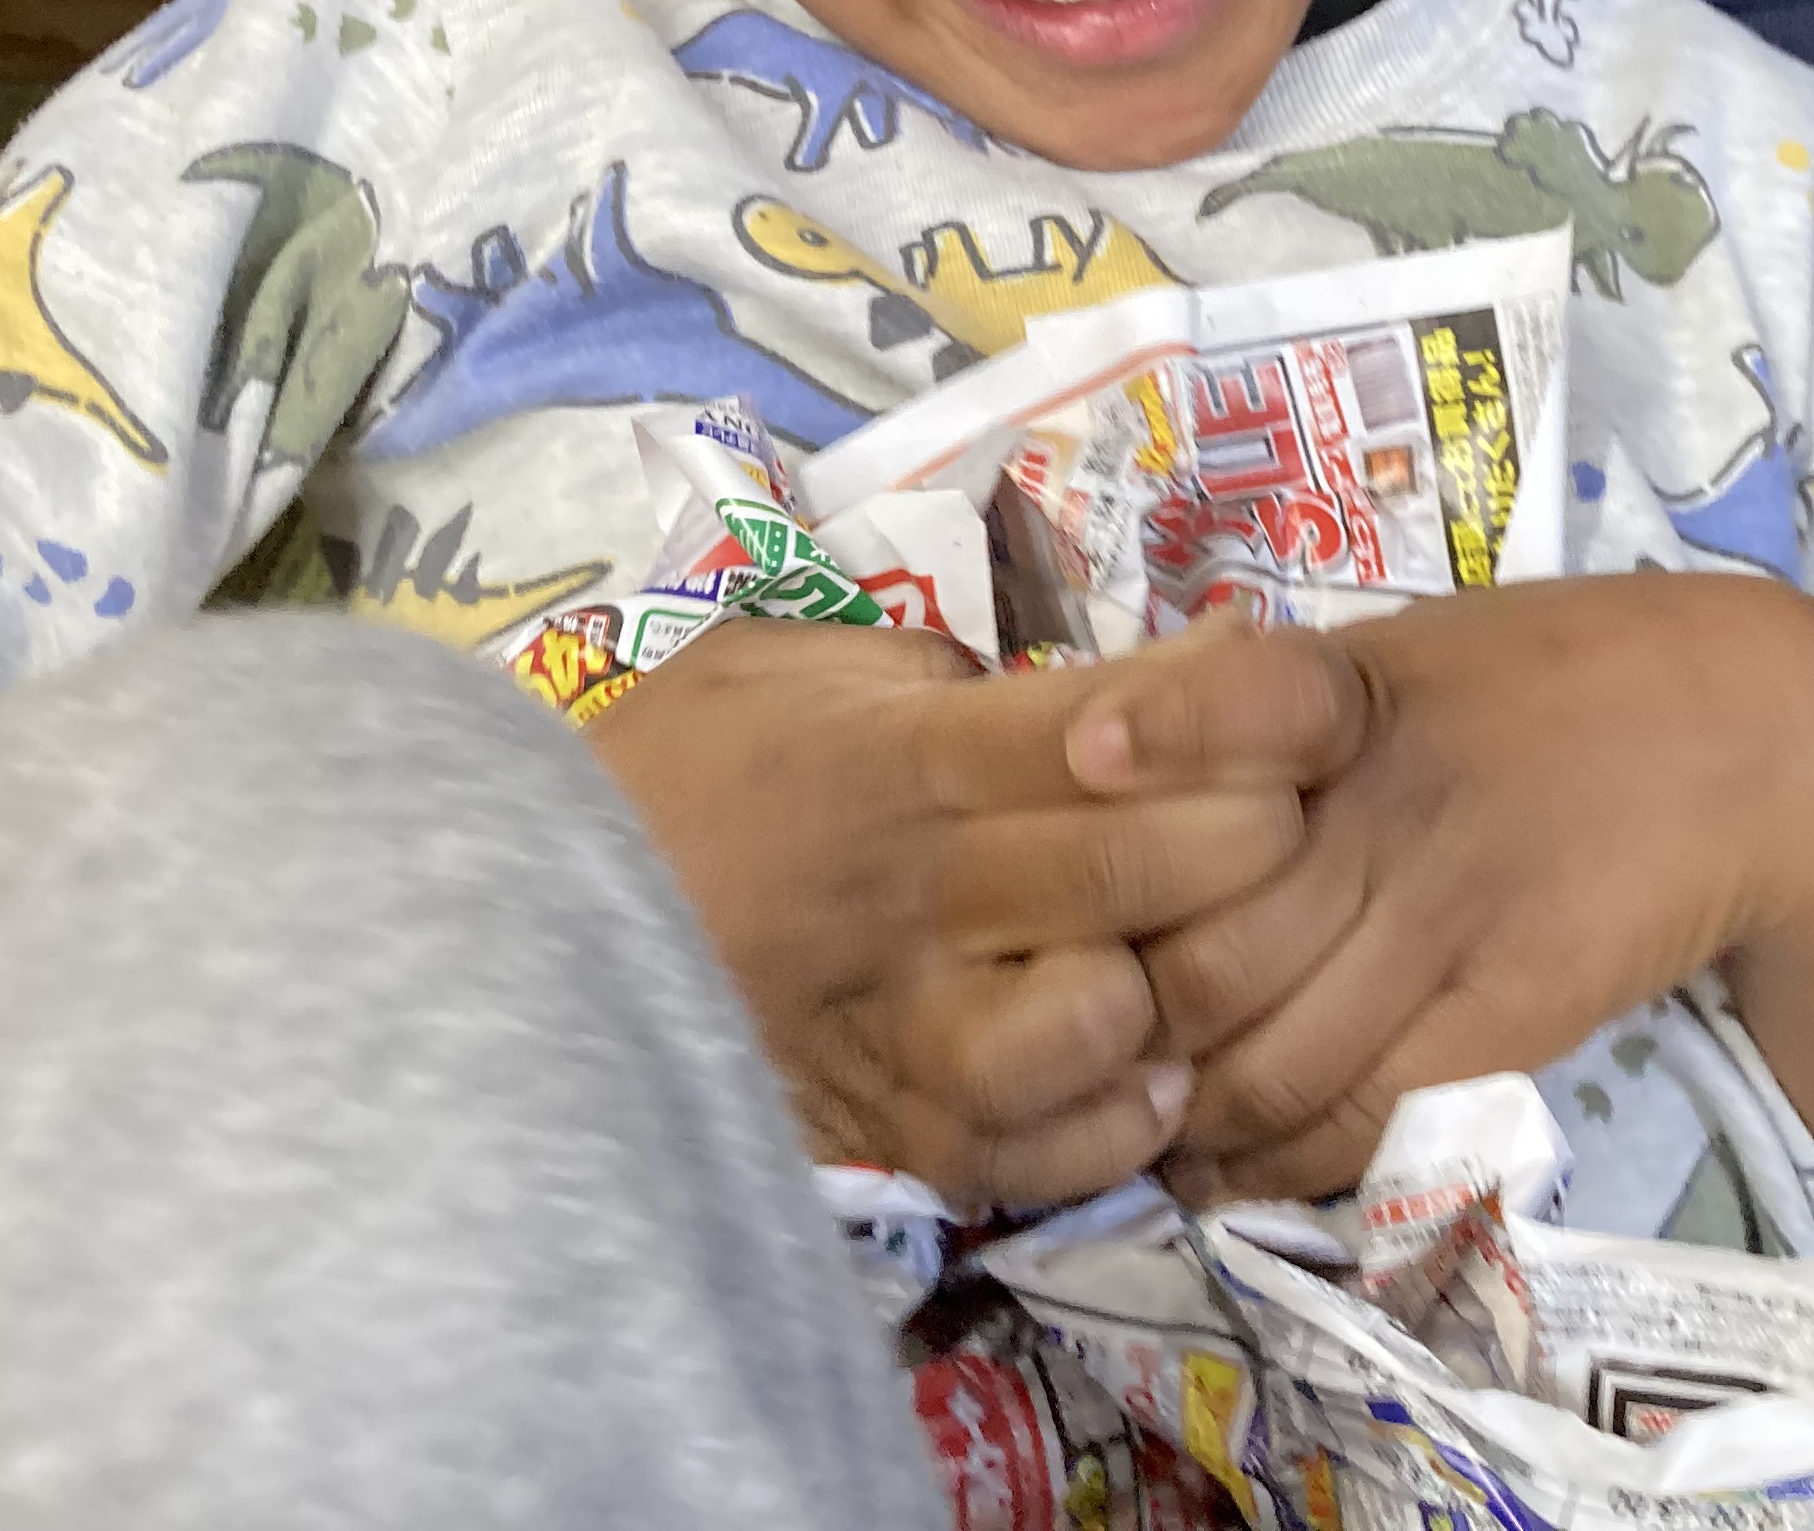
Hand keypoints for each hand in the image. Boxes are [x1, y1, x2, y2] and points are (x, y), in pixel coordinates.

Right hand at [586, 614, 1359, 1206]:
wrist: (508, 935)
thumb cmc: (672, 776)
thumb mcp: (785, 661)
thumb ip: (935, 658)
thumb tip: (1110, 668)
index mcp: (896, 755)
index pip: (1103, 726)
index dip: (1228, 713)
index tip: (1306, 704)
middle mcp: (914, 894)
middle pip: (1130, 864)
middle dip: (1252, 836)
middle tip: (1297, 821)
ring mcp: (903, 1030)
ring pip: (1093, 1021)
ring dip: (1180, 983)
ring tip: (1214, 953)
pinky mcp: (890, 1138)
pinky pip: (1039, 1155)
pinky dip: (1117, 1119)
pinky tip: (1151, 1069)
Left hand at [1075, 576, 1813, 1214]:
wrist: (1751, 743)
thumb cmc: (1552, 681)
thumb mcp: (1401, 652)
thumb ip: (1261, 710)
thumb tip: (1094, 757)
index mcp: (1346, 690)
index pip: (1209, 714)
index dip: (1123, 777)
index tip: (1066, 815)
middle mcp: (1383, 801)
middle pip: (1197, 944)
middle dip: (1110, 1018)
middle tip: (1053, 1048)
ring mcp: (1449, 914)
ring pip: (1263, 1054)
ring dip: (1178, 1115)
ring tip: (1129, 1128)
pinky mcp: (1509, 1013)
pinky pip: (1358, 1116)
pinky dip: (1272, 1161)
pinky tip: (1227, 1164)